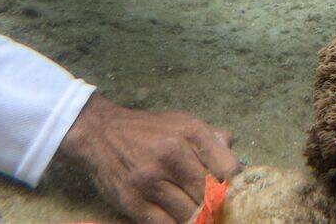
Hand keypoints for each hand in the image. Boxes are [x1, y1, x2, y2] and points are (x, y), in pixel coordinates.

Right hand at [58, 94, 239, 223]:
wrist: (100, 133)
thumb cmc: (147, 130)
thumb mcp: (182, 122)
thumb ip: (211, 137)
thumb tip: (235, 154)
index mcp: (190, 133)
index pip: (228, 169)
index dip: (234, 186)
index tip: (233, 193)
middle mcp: (172, 155)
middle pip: (210, 195)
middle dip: (217, 206)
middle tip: (217, 210)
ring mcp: (151, 180)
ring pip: (190, 214)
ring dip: (198, 219)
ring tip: (200, 215)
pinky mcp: (133, 202)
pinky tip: (178, 219)